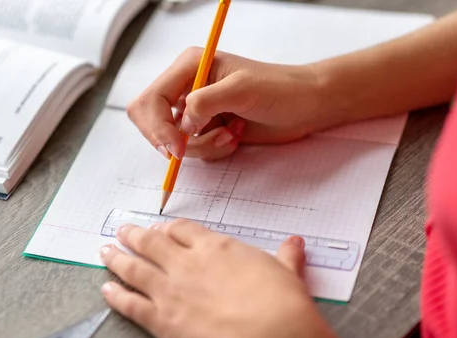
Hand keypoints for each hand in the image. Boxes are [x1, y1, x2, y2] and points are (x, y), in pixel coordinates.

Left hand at [100, 220, 346, 337]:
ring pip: (135, 268)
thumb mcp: (286, 271)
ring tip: (106, 251)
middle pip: (151, 243)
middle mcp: (186, 263)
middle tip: (122, 230)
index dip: (167, 229)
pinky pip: (131, 305)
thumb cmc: (280, 300)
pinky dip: (116, 296)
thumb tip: (295, 243)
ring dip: (118, 258)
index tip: (160, 229)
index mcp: (215, 247)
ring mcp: (170, 290)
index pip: (182, 230)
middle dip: (135, 235)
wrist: (269, 333)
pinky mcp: (162, 320)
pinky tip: (107, 289)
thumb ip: (286, 256)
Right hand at [127, 47, 336, 160]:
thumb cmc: (279, 89)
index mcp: (189, 67)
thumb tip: (182, 124)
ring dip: (203, 146)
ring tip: (230, 134)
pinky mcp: (209, 130)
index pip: (151, 100)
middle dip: (172, 140)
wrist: (304, 106)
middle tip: (189, 149)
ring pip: (175, 142)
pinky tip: (235, 136)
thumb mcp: (242, 89)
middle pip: (152, 122)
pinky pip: (195, 151)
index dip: (157, 127)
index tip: (177, 147)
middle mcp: (188, 88)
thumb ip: (205, 101)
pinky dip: (213, 150)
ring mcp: (197, 111)